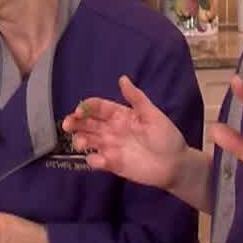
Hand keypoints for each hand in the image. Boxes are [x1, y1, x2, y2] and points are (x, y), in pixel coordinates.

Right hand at [61, 75, 188, 190]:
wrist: (175, 164)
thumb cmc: (166, 136)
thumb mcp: (152, 115)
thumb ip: (136, 98)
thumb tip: (122, 78)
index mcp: (120, 115)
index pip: (98, 107)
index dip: (87, 107)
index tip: (79, 110)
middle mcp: (112, 129)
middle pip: (87, 123)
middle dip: (74, 122)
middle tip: (67, 125)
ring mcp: (111, 147)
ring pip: (88, 141)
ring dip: (80, 140)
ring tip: (81, 143)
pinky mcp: (112, 164)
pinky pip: (96, 161)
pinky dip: (93, 160)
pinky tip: (99, 160)